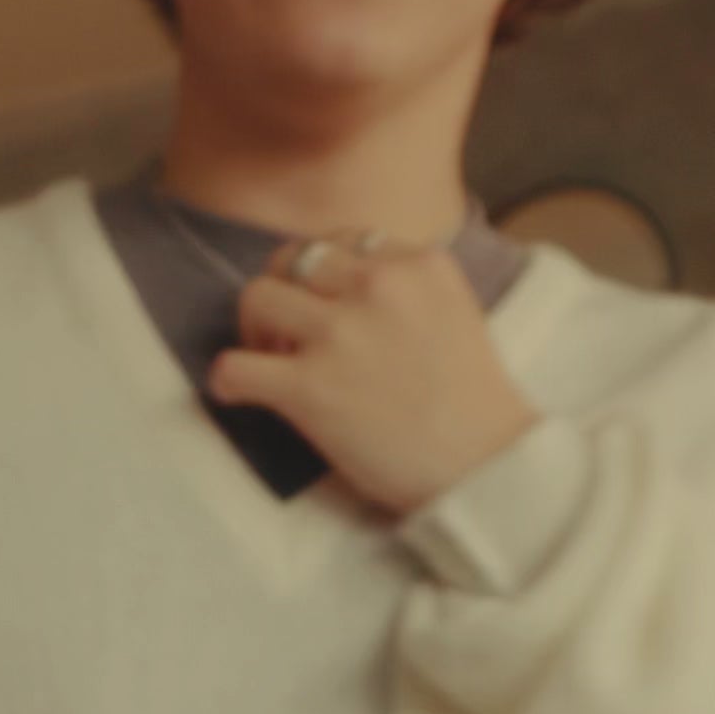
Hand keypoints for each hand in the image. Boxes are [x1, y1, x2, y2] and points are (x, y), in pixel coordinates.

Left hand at [208, 235, 541, 516]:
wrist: (487, 470)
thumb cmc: (472, 406)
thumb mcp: (452, 313)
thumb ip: (405, 289)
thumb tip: (340, 289)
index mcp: (419, 263)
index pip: (343, 243)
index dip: (324, 279)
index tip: (329, 313)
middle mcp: (378, 285)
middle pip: (293, 259)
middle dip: (283, 293)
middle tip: (288, 337)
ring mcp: (341, 334)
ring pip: (257, 297)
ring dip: (254, 330)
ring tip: (271, 364)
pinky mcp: (311, 388)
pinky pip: (234, 367)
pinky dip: (227, 380)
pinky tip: (239, 394)